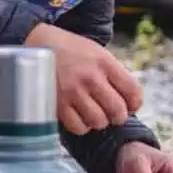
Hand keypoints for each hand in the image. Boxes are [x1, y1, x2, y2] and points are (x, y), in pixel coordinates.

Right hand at [25, 24, 142, 134]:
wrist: (37, 44)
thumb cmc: (71, 50)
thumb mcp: (97, 52)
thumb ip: (113, 74)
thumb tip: (129, 101)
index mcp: (104, 62)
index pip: (133, 91)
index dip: (135, 103)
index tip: (131, 106)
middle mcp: (90, 77)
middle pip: (118, 111)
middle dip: (118, 116)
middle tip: (112, 113)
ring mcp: (73, 92)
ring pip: (99, 122)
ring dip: (99, 121)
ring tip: (94, 113)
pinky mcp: (57, 104)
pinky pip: (78, 127)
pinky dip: (82, 126)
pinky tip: (80, 117)